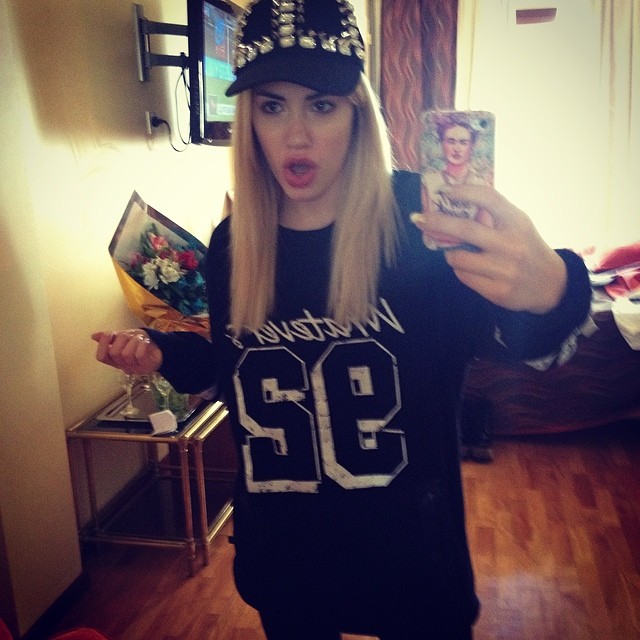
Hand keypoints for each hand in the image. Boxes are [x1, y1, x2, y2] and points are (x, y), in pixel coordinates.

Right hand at [92, 330, 162, 374]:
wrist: (159, 348)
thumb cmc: (138, 343)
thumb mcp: (123, 338)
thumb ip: (109, 338)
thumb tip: (94, 336)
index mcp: (114, 359)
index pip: (101, 357)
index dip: (102, 344)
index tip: (109, 334)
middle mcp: (123, 365)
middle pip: (114, 353)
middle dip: (122, 339)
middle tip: (130, 336)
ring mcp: (135, 368)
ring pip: (126, 354)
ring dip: (134, 341)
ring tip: (140, 339)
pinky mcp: (146, 366)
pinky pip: (139, 355)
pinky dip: (142, 345)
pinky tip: (146, 342)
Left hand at [411, 184, 567, 313]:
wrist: (551, 285)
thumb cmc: (527, 247)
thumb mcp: (519, 225)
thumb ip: (494, 215)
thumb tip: (454, 201)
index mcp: (517, 222)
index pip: (489, 199)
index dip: (464, 192)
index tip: (444, 191)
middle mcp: (511, 245)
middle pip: (465, 229)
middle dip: (437, 222)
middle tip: (418, 218)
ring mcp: (504, 270)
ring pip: (458, 258)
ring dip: (450, 253)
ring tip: (457, 252)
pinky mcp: (497, 291)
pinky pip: (464, 277)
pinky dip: (461, 270)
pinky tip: (470, 268)